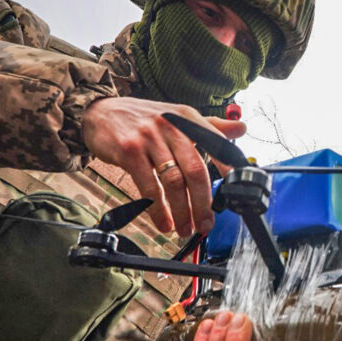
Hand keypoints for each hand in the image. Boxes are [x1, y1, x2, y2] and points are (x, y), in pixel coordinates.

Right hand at [82, 97, 244, 235]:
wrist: (100, 112)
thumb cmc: (142, 119)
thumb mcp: (177, 116)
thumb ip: (210, 126)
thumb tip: (241, 128)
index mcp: (187, 118)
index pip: (216, 144)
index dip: (228, 169)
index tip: (234, 193)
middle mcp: (171, 126)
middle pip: (195, 170)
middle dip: (204, 203)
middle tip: (206, 223)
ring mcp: (149, 138)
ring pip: (173, 182)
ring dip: (182, 211)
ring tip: (185, 228)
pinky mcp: (129, 152)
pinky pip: (149, 187)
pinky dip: (158, 210)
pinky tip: (163, 222)